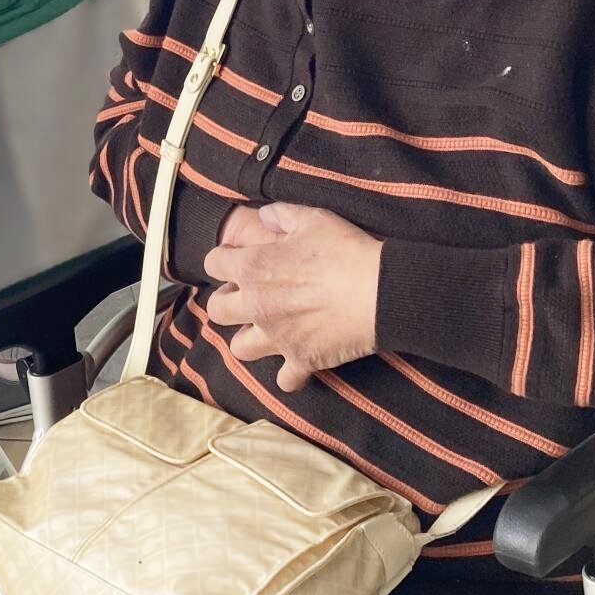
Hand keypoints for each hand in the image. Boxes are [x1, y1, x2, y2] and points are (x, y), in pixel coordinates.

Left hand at [203, 203, 380, 391]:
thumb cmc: (345, 251)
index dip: (225, 260)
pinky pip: (284, 380)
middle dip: (228, 301)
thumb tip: (265, 214)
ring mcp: (277, 337)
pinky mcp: (300, 360)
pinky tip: (298, 359)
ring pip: (239, 348)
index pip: (213, 263)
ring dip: (249, 339)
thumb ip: (283, 215)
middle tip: (250, 295)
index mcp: (253, 268)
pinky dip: (289, 374)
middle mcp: (256, 305)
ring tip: (267, 329)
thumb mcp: (314, 219)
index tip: (239, 260)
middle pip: (217, 310)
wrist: (381, 293)